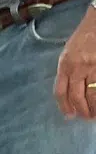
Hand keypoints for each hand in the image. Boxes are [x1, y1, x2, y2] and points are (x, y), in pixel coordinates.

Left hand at [56, 7, 95, 122]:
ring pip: (92, 94)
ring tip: (94, 114)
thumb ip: (67, 70)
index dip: (64, 106)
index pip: (60, 91)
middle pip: (76, 96)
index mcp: (65, 63)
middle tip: (85, 117)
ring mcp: (93, 67)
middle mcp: (77, 67)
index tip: (69, 115)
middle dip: (81, 110)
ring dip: (93, 108)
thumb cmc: (85, 35)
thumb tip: (69, 91)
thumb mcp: (69, 52)